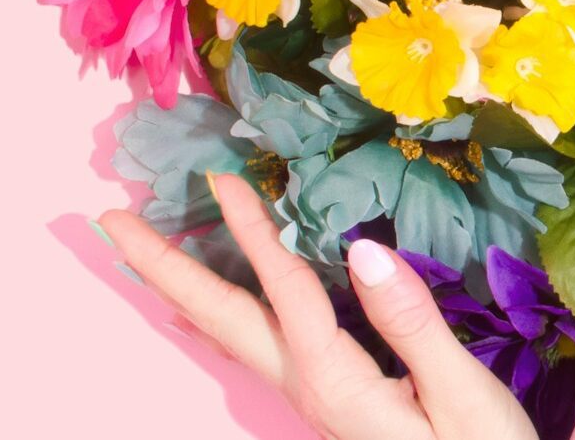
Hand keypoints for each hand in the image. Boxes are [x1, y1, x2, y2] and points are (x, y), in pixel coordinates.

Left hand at [98, 173, 537, 439]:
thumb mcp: (464, 395)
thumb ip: (413, 324)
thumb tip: (363, 250)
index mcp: (338, 382)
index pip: (283, 292)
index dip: (252, 231)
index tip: (221, 177)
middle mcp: (308, 387)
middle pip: (221, 320)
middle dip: (164, 267)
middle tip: (111, 220)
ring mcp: (311, 396)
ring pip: (228, 334)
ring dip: (179, 288)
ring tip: (138, 255)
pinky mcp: (326, 396)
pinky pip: (251, 347)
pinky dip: (213, 319)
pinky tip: (198, 314)